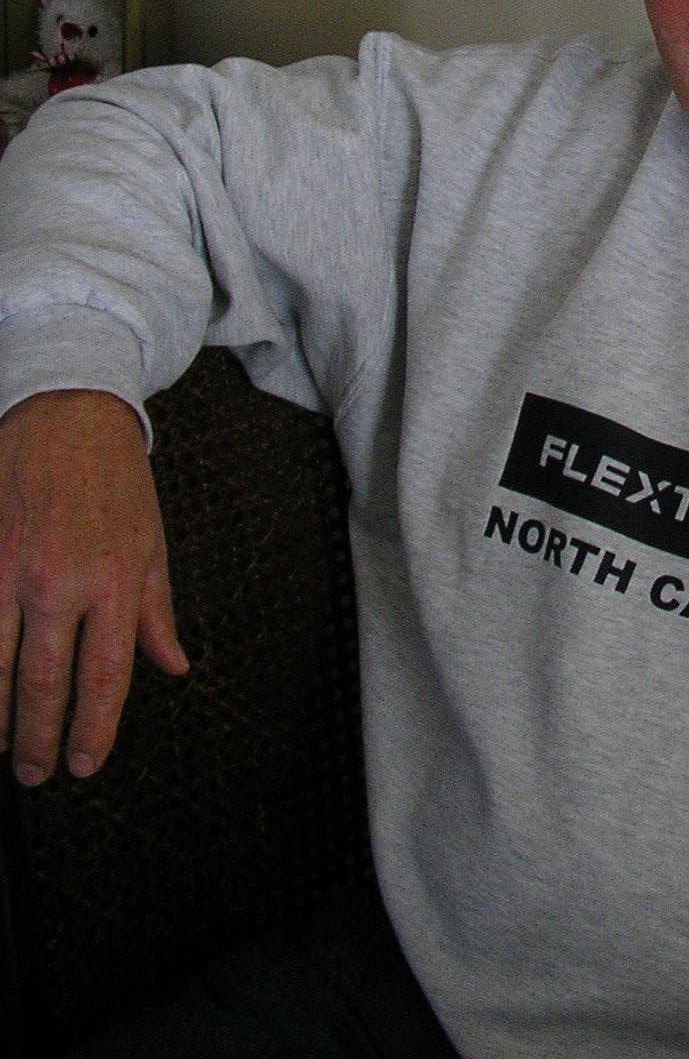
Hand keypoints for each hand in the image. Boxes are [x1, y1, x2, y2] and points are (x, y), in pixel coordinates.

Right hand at [0, 388, 186, 784]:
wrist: (67, 414)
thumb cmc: (115, 479)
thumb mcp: (153, 543)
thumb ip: (157, 614)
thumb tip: (172, 667)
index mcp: (117, 580)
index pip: (104, 677)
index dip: (93, 731)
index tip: (85, 764)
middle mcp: (61, 581)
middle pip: (44, 683)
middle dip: (38, 739)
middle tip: (35, 772)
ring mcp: (11, 569)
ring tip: (2, 742)